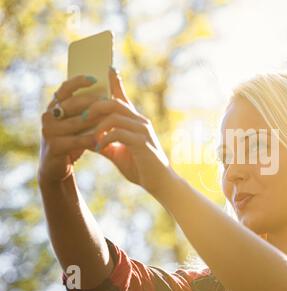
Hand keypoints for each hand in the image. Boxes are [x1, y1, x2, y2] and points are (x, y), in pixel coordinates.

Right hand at [38, 76, 101, 184]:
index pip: (65, 88)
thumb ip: (89, 108)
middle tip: (110, 102)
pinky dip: (91, 140)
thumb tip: (108, 88)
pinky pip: (76, 140)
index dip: (78, 82)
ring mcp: (49, 131)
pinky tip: (103, 140)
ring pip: (76, 122)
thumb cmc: (72, 140)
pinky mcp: (53, 146)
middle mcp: (49, 116)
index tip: (95, 78)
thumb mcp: (79, 123)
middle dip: (93, 102)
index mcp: (54, 106)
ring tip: (112, 120)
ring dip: (95, 121)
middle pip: (73, 104)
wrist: (57, 168)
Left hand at [88, 68, 171, 193]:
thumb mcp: (118, 152)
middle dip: (94, 107)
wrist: (160, 183)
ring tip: (90, 137)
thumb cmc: (140, 168)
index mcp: (135, 121)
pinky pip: (118, 133)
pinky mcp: (141, 143)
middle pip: (114, 102)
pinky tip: (99, 148)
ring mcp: (142, 131)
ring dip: (97, 125)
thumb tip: (85, 137)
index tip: (107, 67)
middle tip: (81, 119)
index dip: (115, 81)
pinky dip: (105, 139)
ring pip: (115, 115)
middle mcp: (140, 121)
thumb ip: (104, 142)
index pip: (122, 97)